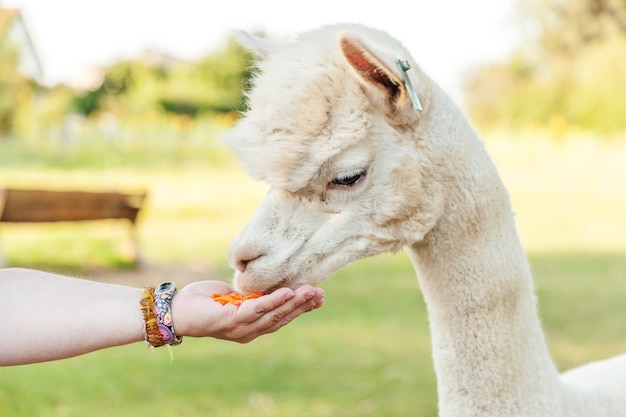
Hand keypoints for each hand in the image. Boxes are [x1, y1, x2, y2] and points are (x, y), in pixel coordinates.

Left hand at [171, 281, 323, 342]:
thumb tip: (268, 282)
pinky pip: (257, 309)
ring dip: (294, 302)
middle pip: (282, 318)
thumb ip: (251, 294)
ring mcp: (241, 328)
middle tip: (321, 293)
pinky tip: (287, 292)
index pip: (282, 317)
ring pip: (274, 314)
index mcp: (251, 325)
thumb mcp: (234, 295)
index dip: (301, 308)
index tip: (318, 297)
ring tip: (311, 291)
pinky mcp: (231, 320)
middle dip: (303, 305)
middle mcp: (249, 331)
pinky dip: (274, 301)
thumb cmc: (203, 300)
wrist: (176, 309)